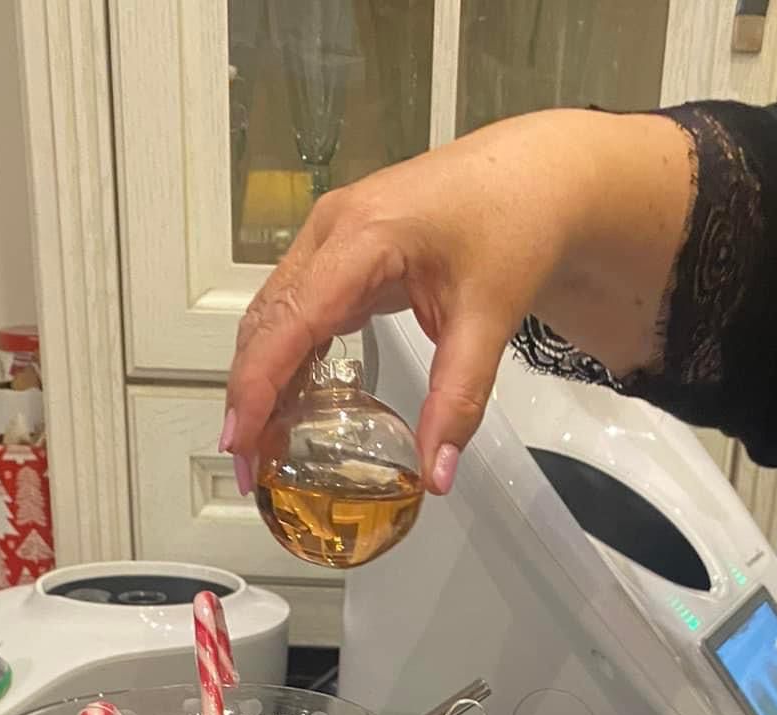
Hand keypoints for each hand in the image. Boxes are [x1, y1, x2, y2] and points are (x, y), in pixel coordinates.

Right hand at [221, 110, 692, 495]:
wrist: (536, 176)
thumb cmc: (514, 224)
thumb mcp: (490, 318)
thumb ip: (459, 400)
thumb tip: (437, 476)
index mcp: (363, 236)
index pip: (291, 320)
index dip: (257, 386)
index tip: (240, 440)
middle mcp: (332, 229)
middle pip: (266, 319)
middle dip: (247, 393)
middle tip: (244, 463)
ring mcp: (331, 237)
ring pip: (274, 314)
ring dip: (259, 378)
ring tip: (258, 445)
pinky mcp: (342, 251)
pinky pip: (298, 308)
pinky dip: (285, 358)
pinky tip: (289, 404)